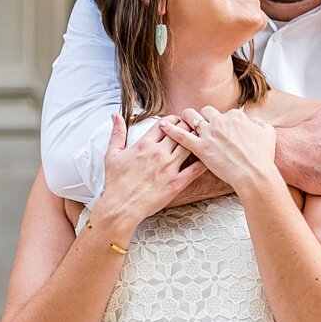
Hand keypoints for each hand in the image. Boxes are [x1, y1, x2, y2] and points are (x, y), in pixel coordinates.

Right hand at [90, 113, 206, 239]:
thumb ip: (117, 133)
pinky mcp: (177, 183)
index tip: (176, 121)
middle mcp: (159, 153)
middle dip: (186, 126)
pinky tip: (208, 157)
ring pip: (189, 146)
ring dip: (196, 140)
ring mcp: (169, 168)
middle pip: (180, 132)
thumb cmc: (116, 181)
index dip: (173, 120)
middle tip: (191, 128)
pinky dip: (203, 161)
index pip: (164, 123)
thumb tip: (116, 115)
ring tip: (200, 138)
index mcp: (144, 144)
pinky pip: (196, 169)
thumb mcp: (112, 154)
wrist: (122, 206)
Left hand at [162, 106, 276, 191]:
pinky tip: (162, 125)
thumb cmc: (262, 157)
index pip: (223, 112)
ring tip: (180, 120)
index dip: (221, 121)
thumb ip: (261, 124)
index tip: (221, 128)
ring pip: (190, 117)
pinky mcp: (200, 147)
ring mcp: (208, 133)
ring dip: (185, 118)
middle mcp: (220, 121)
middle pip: (205, 111)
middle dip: (201, 116)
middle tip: (199, 123)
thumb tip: (255, 121)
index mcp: (235, 116)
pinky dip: (170, 129)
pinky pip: (180, 135)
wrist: (254, 174)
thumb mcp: (268, 135)